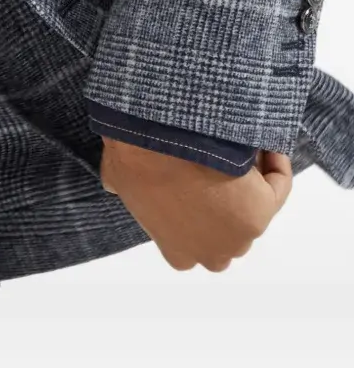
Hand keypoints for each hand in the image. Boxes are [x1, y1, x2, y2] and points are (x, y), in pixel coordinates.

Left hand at [99, 134, 292, 270]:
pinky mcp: (261, 210)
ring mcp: (239, 235)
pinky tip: (261, 139)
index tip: (198, 180)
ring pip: (254, 208)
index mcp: (178, 251)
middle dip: (227, 200)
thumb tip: (113, 183)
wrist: (157, 140)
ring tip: (239, 144)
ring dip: (251, 181)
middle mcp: (212, 252)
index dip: (200, 211)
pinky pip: (278, 185)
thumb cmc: (135, 156)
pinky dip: (274, 162)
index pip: (197, 245)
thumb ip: (119, 187)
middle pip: (230, 231)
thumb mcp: (117, 177)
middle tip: (223, 159)